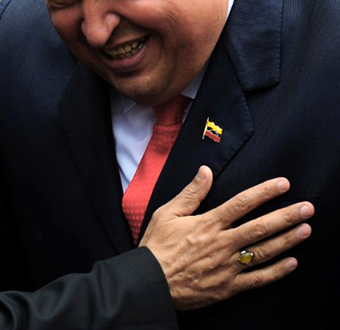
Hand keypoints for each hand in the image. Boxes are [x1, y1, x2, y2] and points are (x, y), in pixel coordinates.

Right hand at [141, 166, 312, 309]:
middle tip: (308, 208)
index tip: (283, 184)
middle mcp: (222, 243)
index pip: (242, 203)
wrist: (150, 282)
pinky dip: (276, 271)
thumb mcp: (167, 213)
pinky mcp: (228, 286)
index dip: (264, 192)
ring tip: (306, 229)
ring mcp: (227, 266)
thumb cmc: (156, 246)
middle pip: (260, 227)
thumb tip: (205, 171)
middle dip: (286, 216)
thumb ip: (191, 193)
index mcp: (207, 224)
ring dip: (287, 240)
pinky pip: (257, 279)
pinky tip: (292, 263)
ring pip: (263, 251)